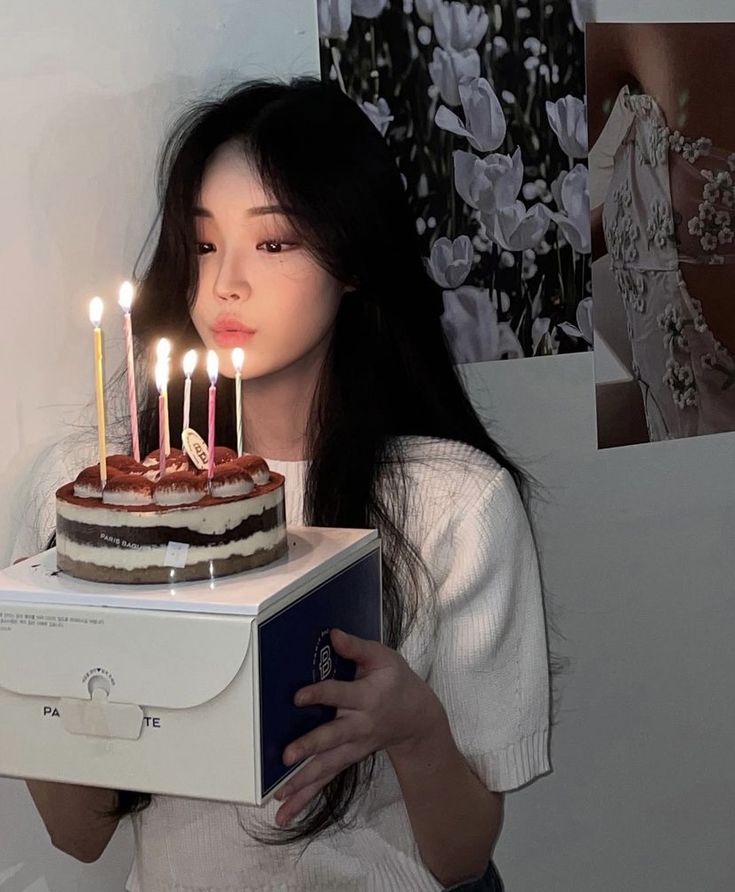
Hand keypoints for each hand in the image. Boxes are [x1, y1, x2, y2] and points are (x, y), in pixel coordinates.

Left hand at [274, 627, 444, 827]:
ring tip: (279, 797)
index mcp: (367, 697)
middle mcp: (360, 725)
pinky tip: (286, 811)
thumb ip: (357, 647)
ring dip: (303, 783)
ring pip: (327, 766)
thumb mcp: (383, 657)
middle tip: (288, 756)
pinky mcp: (347, 758)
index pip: (340, 695)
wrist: (417, 717)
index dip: (320, 694)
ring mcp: (354, 746)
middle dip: (310, 747)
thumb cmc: (396, 681)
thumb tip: (333, 634)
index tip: (298, 697)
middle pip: (332, 737)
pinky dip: (306, 796)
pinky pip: (326, 778)